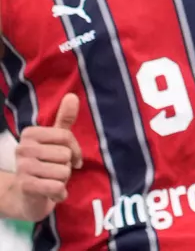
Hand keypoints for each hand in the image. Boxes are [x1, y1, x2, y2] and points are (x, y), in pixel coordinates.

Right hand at [2, 94, 81, 222]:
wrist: (26, 196)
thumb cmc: (46, 164)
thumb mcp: (56, 140)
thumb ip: (64, 119)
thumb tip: (72, 96)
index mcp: (29, 134)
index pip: (65, 136)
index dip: (74, 149)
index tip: (71, 157)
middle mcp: (22, 149)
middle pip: (65, 154)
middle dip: (67, 166)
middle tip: (55, 171)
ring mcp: (22, 168)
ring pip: (64, 171)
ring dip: (63, 180)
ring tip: (51, 181)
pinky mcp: (26, 186)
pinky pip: (57, 186)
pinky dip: (60, 193)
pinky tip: (52, 193)